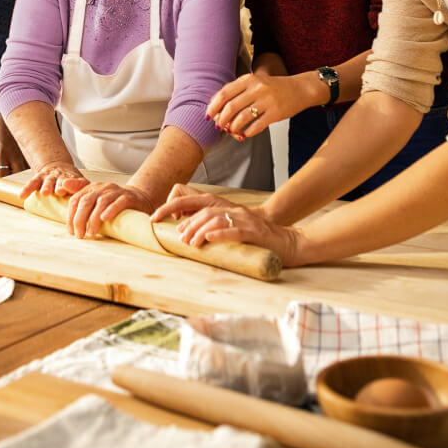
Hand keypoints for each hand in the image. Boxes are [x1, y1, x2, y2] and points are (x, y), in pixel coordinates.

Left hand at [0, 114, 28, 176]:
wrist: (11, 118)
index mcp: (2, 154)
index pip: (1, 174)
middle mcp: (15, 156)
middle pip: (14, 176)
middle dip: (9, 181)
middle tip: (5, 182)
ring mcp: (25, 154)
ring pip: (24, 173)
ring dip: (18, 177)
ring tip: (14, 177)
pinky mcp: (31, 153)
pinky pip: (30, 167)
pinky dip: (26, 171)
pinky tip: (23, 171)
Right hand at [19, 160, 87, 200]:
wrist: (57, 166)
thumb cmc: (70, 180)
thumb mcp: (79, 182)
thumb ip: (83, 189)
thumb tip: (90, 207)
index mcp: (72, 179)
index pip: (76, 182)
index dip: (74, 185)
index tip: (73, 190)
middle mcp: (60, 178)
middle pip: (60, 182)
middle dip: (60, 186)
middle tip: (60, 191)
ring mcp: (48, 178)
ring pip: (47, 182)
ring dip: (47, 187)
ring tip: (45, 193)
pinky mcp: (38, 178)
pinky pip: (32, 183)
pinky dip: (27, 189)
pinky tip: (22, 196)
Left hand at [66, 181, 154, 238]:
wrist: (139, 198)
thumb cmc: (113, 202)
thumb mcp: (95, 198)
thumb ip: (79, 193)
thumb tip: (63, 185)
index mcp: (92, 188)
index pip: (76, 200)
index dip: (71, 216)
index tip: (71, 231)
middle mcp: (102, 188)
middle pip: (86, 201)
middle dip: (80, 219)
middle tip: (79, 235)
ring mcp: (116, 191)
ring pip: (101, 202)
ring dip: (94, 219)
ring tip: (91, 232)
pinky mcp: (128, 197)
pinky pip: (118, 202)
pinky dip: (111, 210)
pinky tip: (105, 218)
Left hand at [151, 186, 303, 265]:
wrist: (287, 241)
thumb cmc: (257, 237)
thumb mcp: (233, 229)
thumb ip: (214, 227)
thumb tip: (187, 233)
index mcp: (225, 209)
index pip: (195, 204)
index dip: (175, 210)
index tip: (160, 222)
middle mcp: (232, 210)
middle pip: (203, 212)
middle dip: (187, 224)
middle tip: (179, 239)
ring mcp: (244, 220)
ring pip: (216, 220)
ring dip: (199, 230)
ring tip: (190, 242)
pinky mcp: (254, 232)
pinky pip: (235, 231)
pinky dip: (220, 234)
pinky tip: (209, 239)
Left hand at [207, 69, 316, 137]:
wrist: (299, 89)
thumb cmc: (273, 88)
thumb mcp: (254, 83)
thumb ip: (236, 92)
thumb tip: (215, 108)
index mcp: (249, 79)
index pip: (224, 93)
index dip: (213, 106)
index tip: (209, 115)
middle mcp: (257, 88)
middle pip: (231, 107)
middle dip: (221, 120)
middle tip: (219, 126)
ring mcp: (267, 101)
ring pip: (242, 118)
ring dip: (233, 127)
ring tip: (232, 131)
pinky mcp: (276, 113)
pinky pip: (256, 126)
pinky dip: (247, 132)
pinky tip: (245, 134)